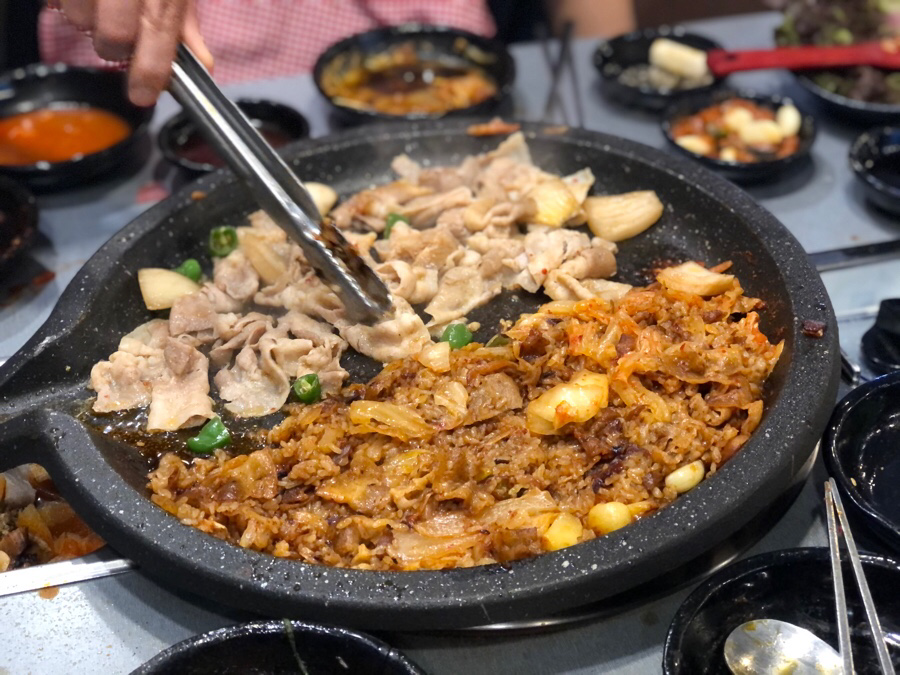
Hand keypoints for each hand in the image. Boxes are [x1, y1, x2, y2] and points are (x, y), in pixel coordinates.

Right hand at [56, 0, 213, 105]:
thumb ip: (185, 23)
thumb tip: (203, 66)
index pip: (158, 33)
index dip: (149, 70)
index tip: (143, 94)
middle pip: (111, 37)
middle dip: (116, 47)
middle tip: (124, 33)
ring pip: (78, 19)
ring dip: (88, 20)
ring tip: (101, 4)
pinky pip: (55, 2)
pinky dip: (66, 4)